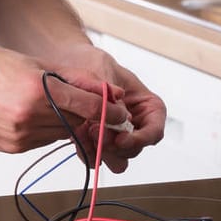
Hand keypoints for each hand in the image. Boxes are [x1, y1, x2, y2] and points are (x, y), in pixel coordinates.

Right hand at [0, 42, 129, 154]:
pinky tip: (37, 115)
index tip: (120, 111)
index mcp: (38, 91)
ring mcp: (19, 136)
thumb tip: (103, 90)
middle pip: (77, 122)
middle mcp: (30, 117)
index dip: (110, 111)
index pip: (89, 106)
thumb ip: (70, 79)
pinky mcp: (11, 148)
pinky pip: (41, 142)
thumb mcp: (33, 63)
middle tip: (101, 112)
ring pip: (61, 134)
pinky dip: (47, 130)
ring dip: (68, 123)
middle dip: (91, 118)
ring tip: (59, 107)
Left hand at [45, 42, 167, 172]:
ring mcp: (116, 134)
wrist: (65, 63)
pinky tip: (78, 137)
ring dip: (102, 152)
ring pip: (118, 159)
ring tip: (86, 134)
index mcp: (147, 105)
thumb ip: (111, 94)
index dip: (141, 139)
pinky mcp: (97, 141)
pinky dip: (88, 152)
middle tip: (96, 133)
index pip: (154, 130)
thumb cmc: (91, 62)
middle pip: (135, 148)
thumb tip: (120, 115)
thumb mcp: (103, 70)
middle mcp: (135, 123)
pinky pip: (97, 157)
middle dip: (116, 146)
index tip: (121, 139)